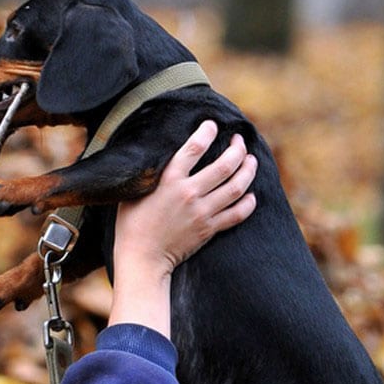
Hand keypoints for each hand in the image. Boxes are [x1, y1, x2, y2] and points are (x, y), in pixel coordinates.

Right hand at [114, 120, 257, 281]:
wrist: (142, 258)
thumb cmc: (132, 223)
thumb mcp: (134, 191)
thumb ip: (151, 173)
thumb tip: (158, 153)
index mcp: (169, 180)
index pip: (194, 147)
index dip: (207, 132)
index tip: (212, 125)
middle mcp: (188, 194)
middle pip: (224, 165)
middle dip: (238, 149)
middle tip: (240, 141)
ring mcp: (202, 212)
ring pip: (236, 187)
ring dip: (248, 171)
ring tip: (252, 161)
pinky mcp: (209, 229)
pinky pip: (237, 214)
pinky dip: (248, 204)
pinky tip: (252, 195)